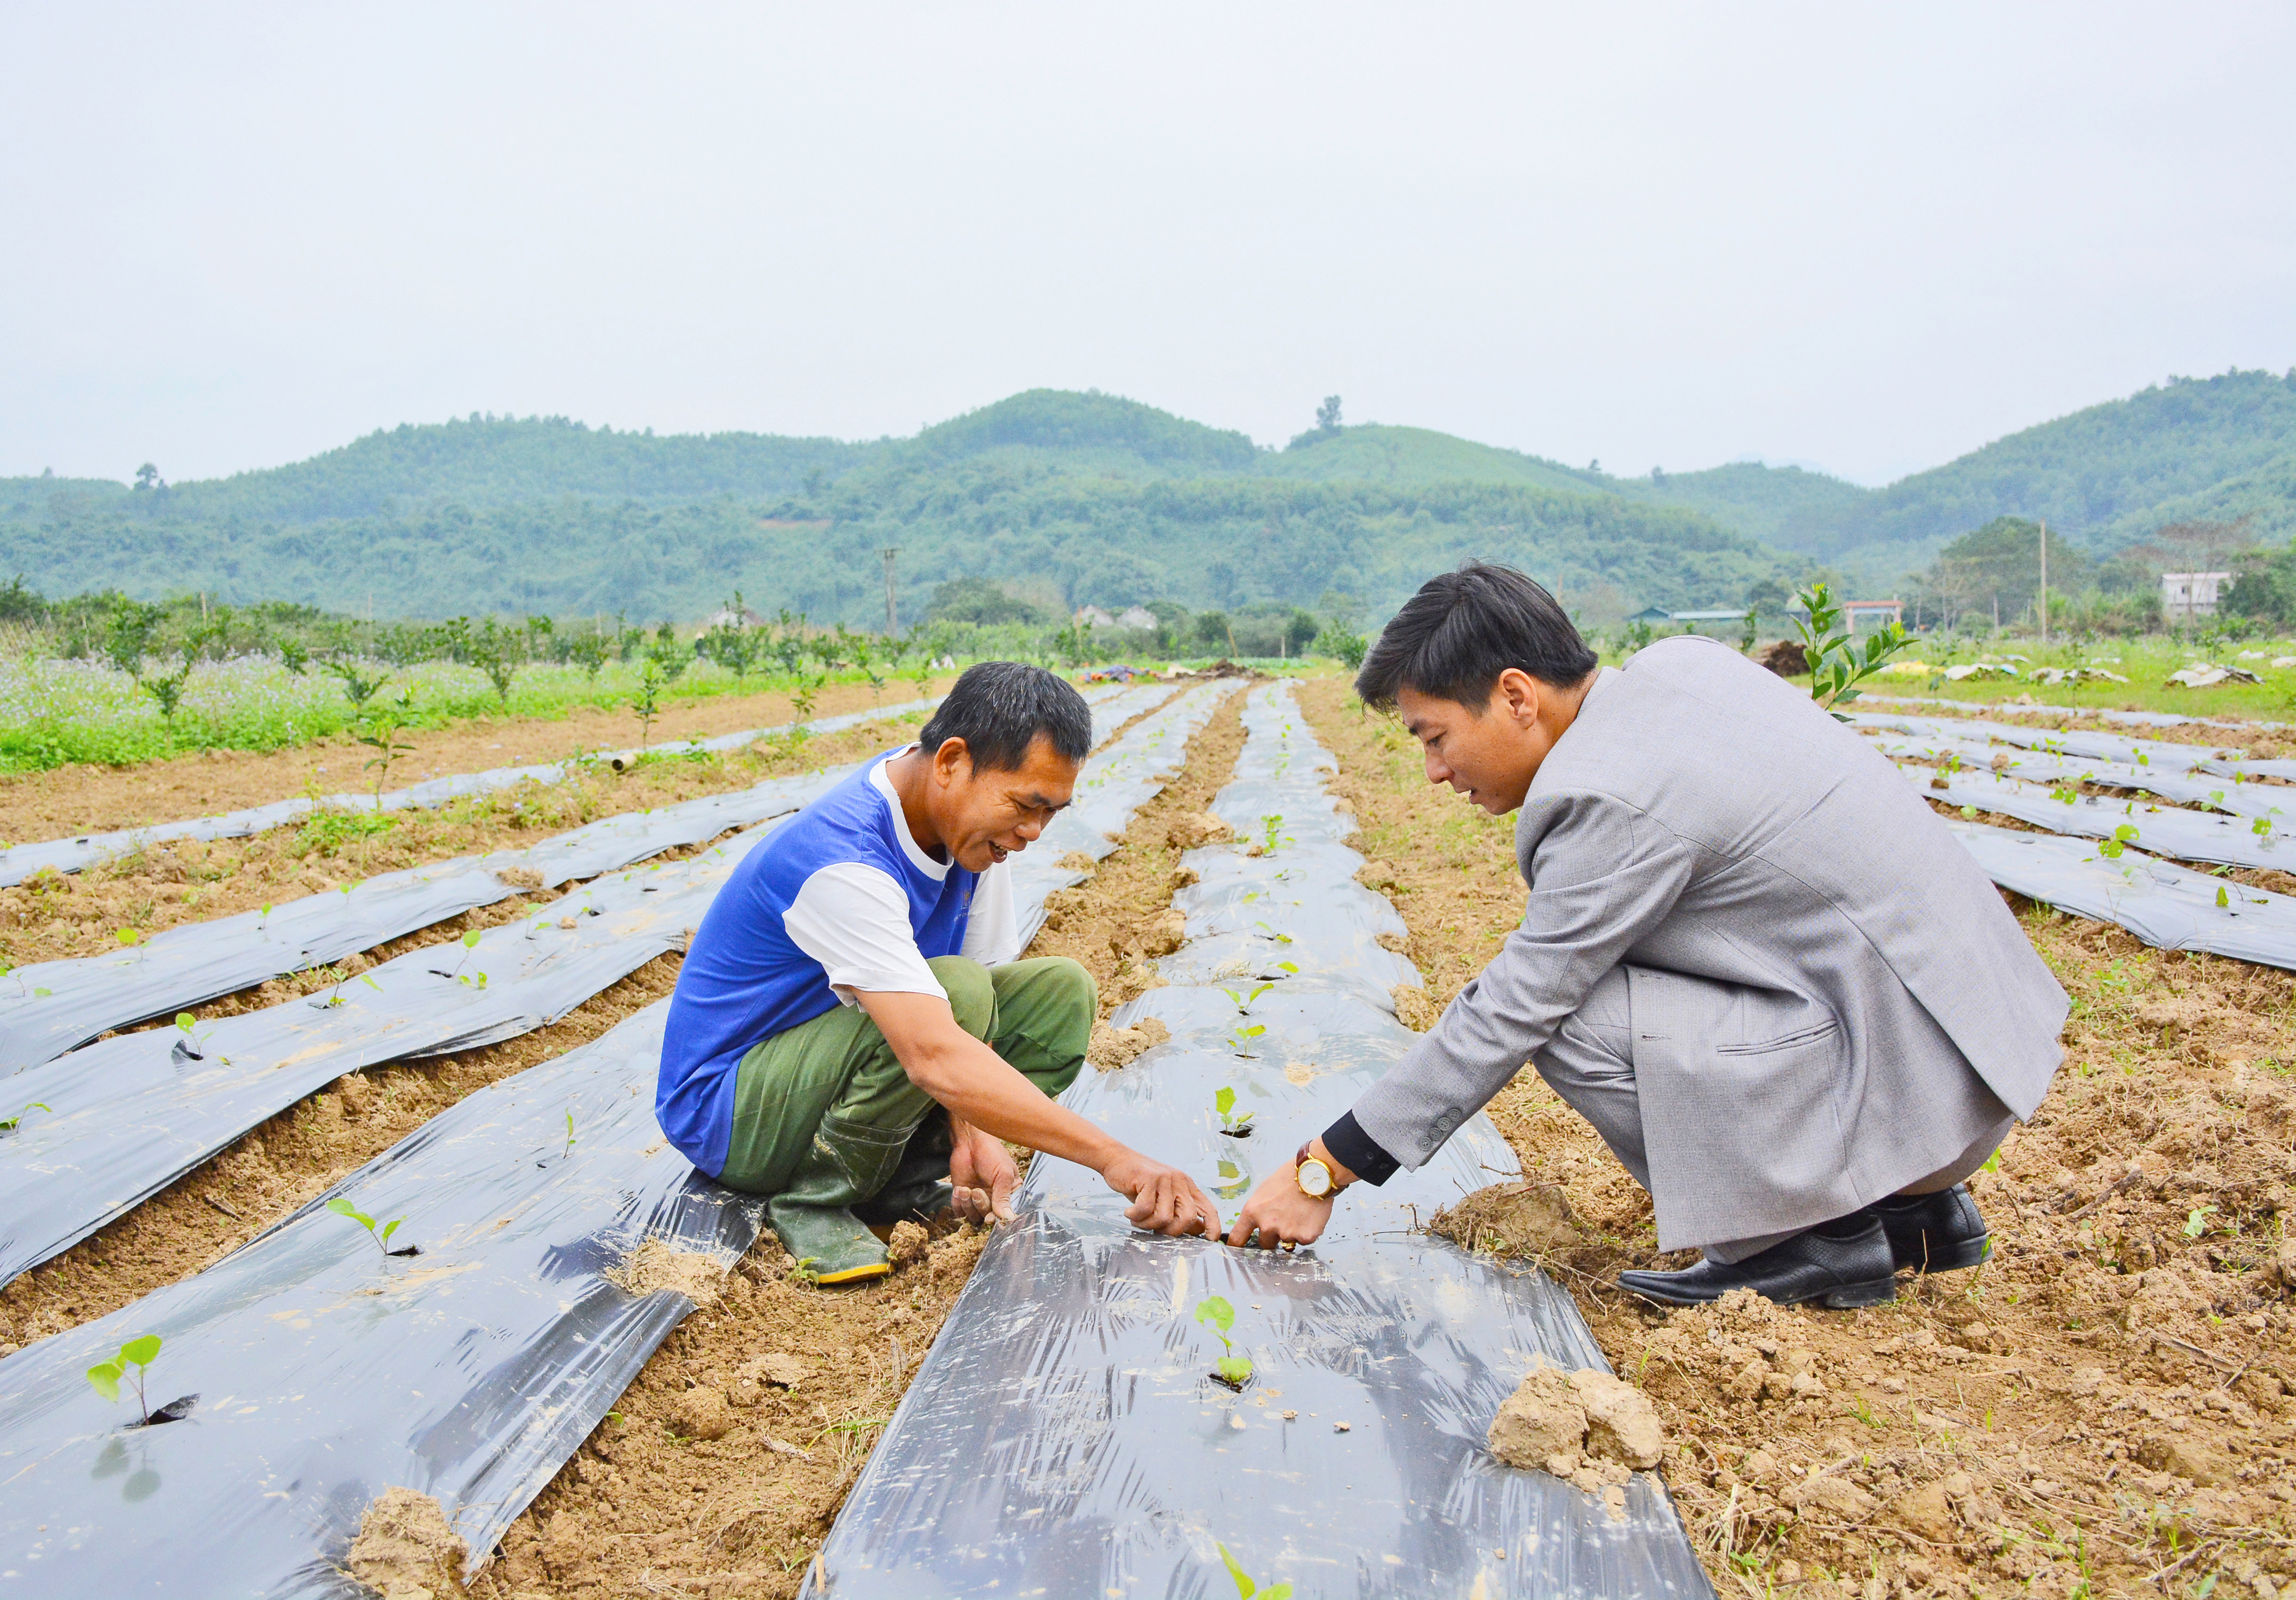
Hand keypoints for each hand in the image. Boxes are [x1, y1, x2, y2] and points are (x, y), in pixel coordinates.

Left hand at [947, 1121, 1018, 1224]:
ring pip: (973, 1216)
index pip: (1006, 1214)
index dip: (998, 1218)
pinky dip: (958, 1204)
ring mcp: (978, 1198)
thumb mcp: (1003, 1174)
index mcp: (1010, 1193)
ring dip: (968, 1205)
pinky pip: (959, 1211)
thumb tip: (1006, 1218)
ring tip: (966, 1190)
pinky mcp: (963, 1196)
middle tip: (976, 1191)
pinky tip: (959, 1190)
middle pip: (987, 1217)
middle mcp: (994, 1198)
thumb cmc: (992, 1153)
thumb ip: (1003, 1197)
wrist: (970, 1141)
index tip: (990, 1218)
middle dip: (980, 1206)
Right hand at [1102, 1151, 1221, 1238]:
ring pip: (1164, 1217)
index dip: (1213, 1227)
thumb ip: (1178, 1212)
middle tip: (1154, 1230)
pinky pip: (1145, 1209)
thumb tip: (1196, 1232)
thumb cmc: (1140, 1184)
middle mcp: (1180, 1181)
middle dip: (1171, 1232)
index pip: (1209, 1209)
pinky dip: (1135, 1216)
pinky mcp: (1149, 1178)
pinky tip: (1129, 1213)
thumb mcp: (1163, 1198)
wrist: (1117, 1159)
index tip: (1209, 1241)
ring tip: (1137, 1219)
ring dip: (1147, 1224)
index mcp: (1188, 1187)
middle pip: (1188, 1217)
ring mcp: (1165, 1178)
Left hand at [1226, 1162, 1334, 1249]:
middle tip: (1283, 1221)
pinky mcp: (1305, 1237)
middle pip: (1265, 1244)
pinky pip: (1303, 1241)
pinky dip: (1306, 1232)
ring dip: (1291, 1233)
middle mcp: (1267, 1226)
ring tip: (1299, 1214)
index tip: (1240, 1249)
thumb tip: (1257, 1223)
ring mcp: (1286, 1233)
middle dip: (1272, 1237)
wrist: (1315, 1174)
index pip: (1238, 1237)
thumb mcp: (1263, 1192)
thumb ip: (1258, 1212)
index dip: (1238, 1246)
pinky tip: (1309, 1217)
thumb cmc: (1289, 1178)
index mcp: (1253, 1212)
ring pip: (1286, 1242)